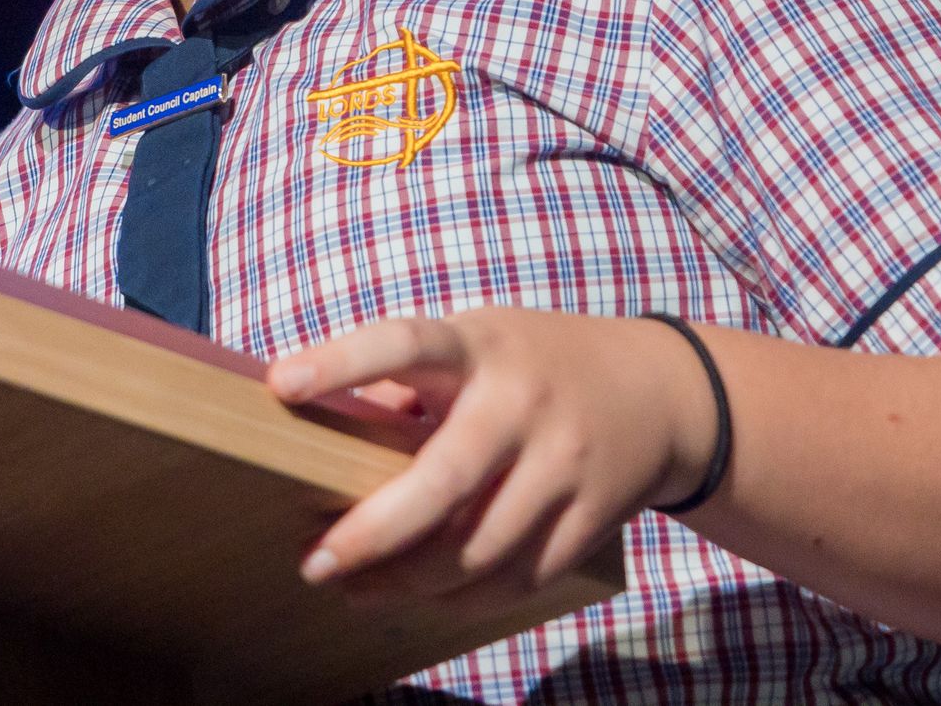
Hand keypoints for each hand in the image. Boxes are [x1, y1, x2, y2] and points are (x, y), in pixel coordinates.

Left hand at [267, 309, 716, 608]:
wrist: (661, 393)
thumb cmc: (537, 363)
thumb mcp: (480, 341)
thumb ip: (412, 379)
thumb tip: (321, 423)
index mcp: (482, 346)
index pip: (405, 345)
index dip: (342, 363)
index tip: (279, 385)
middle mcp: (523, 404)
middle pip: (443, 481)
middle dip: (371, 533)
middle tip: (314, 563)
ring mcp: (563, 466)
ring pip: (478, 550)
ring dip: (407, 582)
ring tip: (354, 588)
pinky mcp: (589, 521)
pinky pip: (516, 580)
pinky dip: (461, 600)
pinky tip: (420, 598)